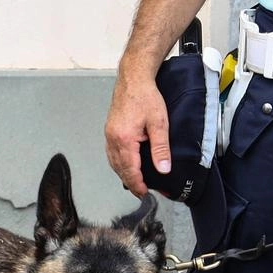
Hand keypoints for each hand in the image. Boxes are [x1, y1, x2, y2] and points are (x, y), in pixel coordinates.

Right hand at [105, 76, 171, 196]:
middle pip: (120, 169)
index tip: (144, 193)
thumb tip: (163, 169)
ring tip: (135, 183)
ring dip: (124, 174)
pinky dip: (118, 164)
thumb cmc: (146, 97)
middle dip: (131, 182)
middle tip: (141, 192)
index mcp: (124, 139)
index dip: (138, 184)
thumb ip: (161, 149)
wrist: (133, 79)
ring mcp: (109, 135)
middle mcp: (113, 139)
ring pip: (113, 162)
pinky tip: (126, 166)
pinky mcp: (110, 131)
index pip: (130, 170)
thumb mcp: (159, 123)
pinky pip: (111, 154)